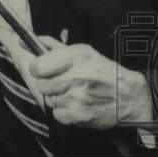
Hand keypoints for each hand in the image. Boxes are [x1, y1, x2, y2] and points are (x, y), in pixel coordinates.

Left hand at [31, 36, 152, 128]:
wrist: (131, 97)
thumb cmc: (105, 73)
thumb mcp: (82, 52)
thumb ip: (52, 47)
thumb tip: (27, 41)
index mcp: (76, 57)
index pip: (37, 67)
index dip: (39, 69)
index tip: (45, 70)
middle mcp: (76, 77)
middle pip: (41, 85)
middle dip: (50, 85)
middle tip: (65, 83)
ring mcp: (77, 97)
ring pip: (49, 100)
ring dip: (59, 98)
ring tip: (76, 93)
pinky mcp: (78, 115)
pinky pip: (57, 114)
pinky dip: (65, 112)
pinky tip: (78, 105)